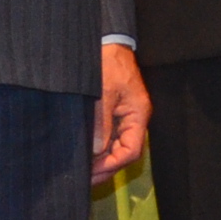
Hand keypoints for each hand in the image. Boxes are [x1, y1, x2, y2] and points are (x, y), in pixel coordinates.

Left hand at [91, 42, 149, 184]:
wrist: (107, 41)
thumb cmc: (107, 64)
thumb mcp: (103, 92)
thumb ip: (101, 122)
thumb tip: (96, 150)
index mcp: (138, 115)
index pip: (131, 150)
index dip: (112, 164)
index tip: (92, 172)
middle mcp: (134, 119)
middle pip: (124, 152)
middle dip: (105, 167)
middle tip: (83, 177)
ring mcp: (125, 116)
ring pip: (116, 146)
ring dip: (101, 159)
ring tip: (82, 169)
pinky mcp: (114, 112)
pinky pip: (110, 136)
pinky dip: (98, 146)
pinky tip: (85, 152)